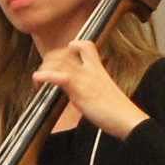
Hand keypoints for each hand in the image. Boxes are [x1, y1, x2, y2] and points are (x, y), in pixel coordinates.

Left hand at [32, 40, 148, 138]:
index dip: (72, 46)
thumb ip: (92, 88)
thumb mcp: (104, 93)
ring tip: (39, 79)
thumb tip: (83, 95)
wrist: (127, 119)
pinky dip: (44, 76)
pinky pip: (59, 77)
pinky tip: (37, 79)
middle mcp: (90, 70)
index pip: (85, 45)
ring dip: (45, 68)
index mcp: (98, 69)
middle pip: (66, 52)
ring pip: (59, 62)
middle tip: (45, 71)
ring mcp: (84, 78)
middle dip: (51, 59)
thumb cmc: (118, 112)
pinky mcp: (79, 89)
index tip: (64, 55)